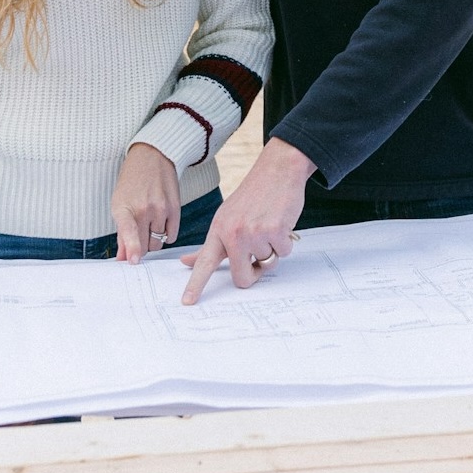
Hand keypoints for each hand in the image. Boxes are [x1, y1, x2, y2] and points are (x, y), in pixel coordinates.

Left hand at [112, 142, 181, 261]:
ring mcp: (162, 209)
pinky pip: (171, 236)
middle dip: (139, 247)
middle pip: (144, 245)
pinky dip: (165, 235)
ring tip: (148, 225)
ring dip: (152, 240)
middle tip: (136, 237)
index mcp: (125, 208)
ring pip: (158, 243)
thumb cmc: (132, 182)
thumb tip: (123, 257)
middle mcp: (144, 209)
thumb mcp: (119, 204)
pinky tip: (160, 224)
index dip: (131, 249)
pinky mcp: (175, 209)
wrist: (151, 158)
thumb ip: (122, 233)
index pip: (129, 232)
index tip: (133, 261)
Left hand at [181, 138, 315, 303]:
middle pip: (242, 278)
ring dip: (272, 250)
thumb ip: (210, 243)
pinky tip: (281, 222)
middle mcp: (233, 232)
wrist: (277, 171)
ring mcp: (253, 232)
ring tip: (270, 226)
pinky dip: (286, 241)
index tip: (187, 302)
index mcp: (218, 230)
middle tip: (259, 256)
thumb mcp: (225, 216)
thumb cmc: (253, 195)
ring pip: (267, 263)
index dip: (195, 285)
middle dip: (254, 273)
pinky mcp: (275, 230)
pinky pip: (284, 253)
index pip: (204, 262)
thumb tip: (186, 262)